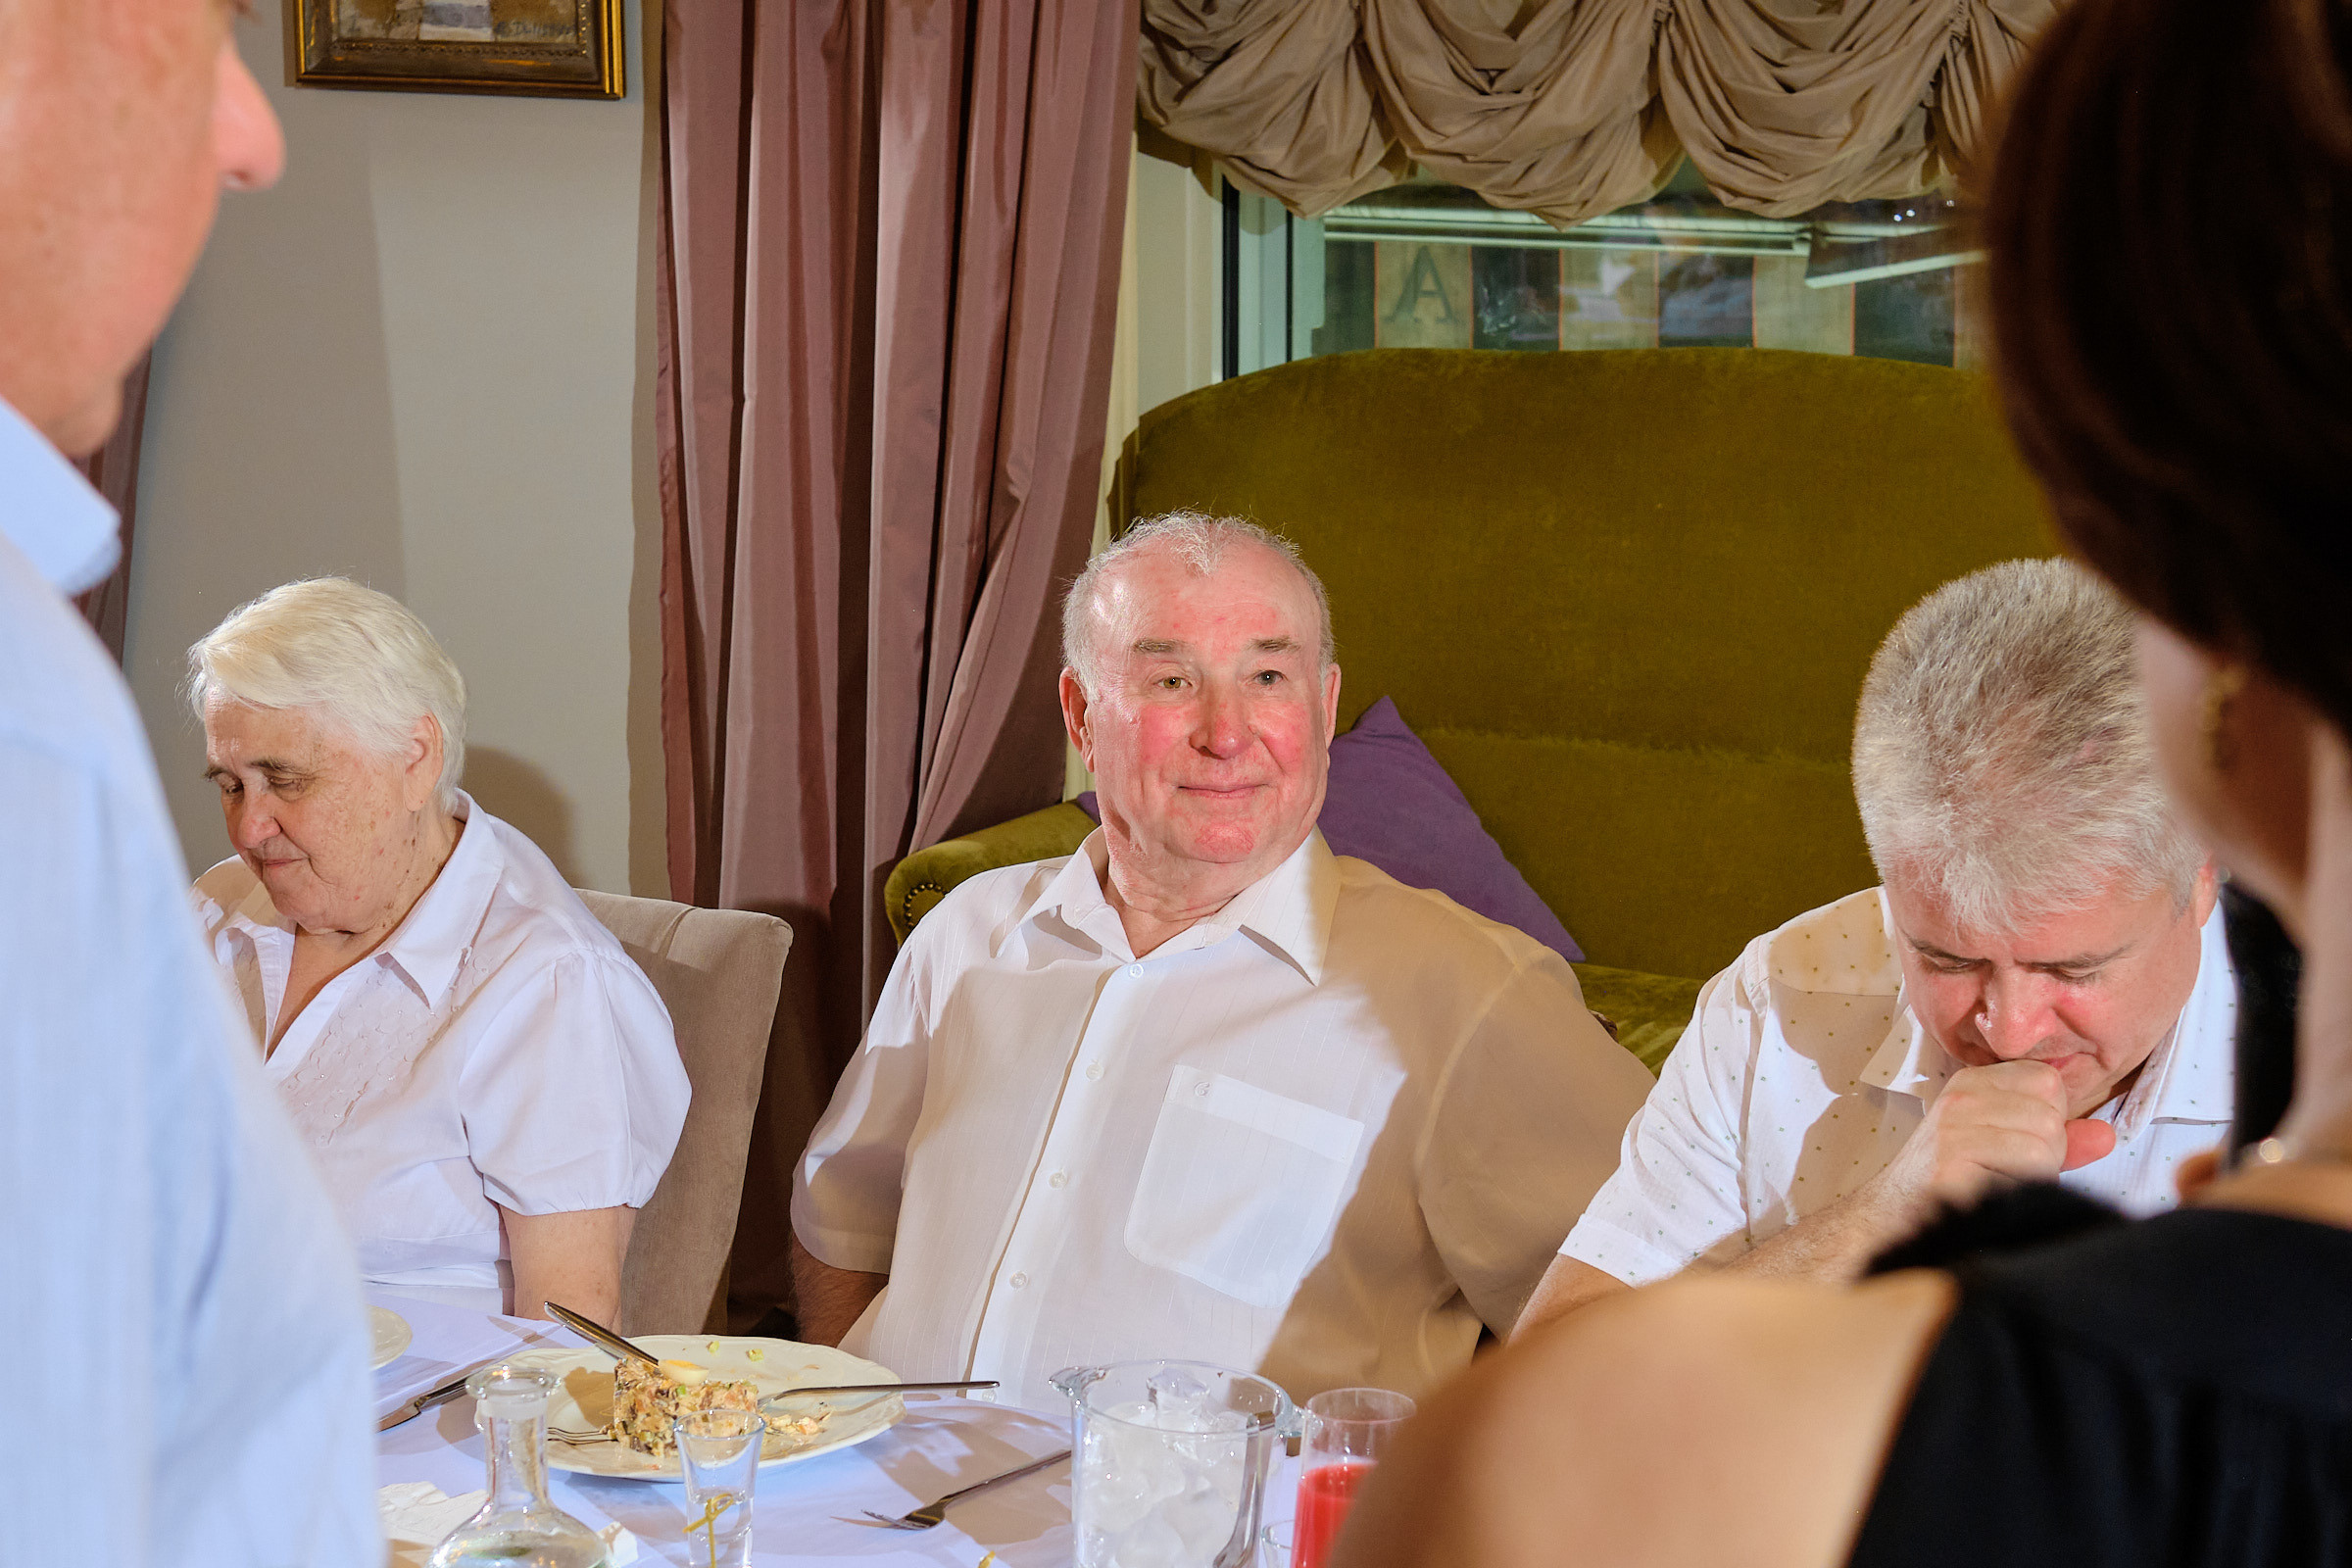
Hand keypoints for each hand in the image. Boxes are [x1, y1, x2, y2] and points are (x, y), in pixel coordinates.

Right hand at [1863, 1061, 2116, 1223]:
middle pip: (2050, 1115)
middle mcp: (1961, 1096)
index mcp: (1974, 1082)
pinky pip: (2024, 1171)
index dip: (2050, 1119)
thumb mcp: (2006, 1146)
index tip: (2019, 1141)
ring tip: (1997, 1183)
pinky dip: (2018, 1191)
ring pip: (2042, 1143)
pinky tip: (1988, 1194)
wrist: (1893, 1217)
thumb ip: (2058, 1139)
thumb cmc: (1952, 1181)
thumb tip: (2106, 1135)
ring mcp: (1953, 1127)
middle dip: (2045, 1154)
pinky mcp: (1953, 1161)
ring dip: (2033, 1176)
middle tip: (2006, 1171)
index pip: (2047, 1080)